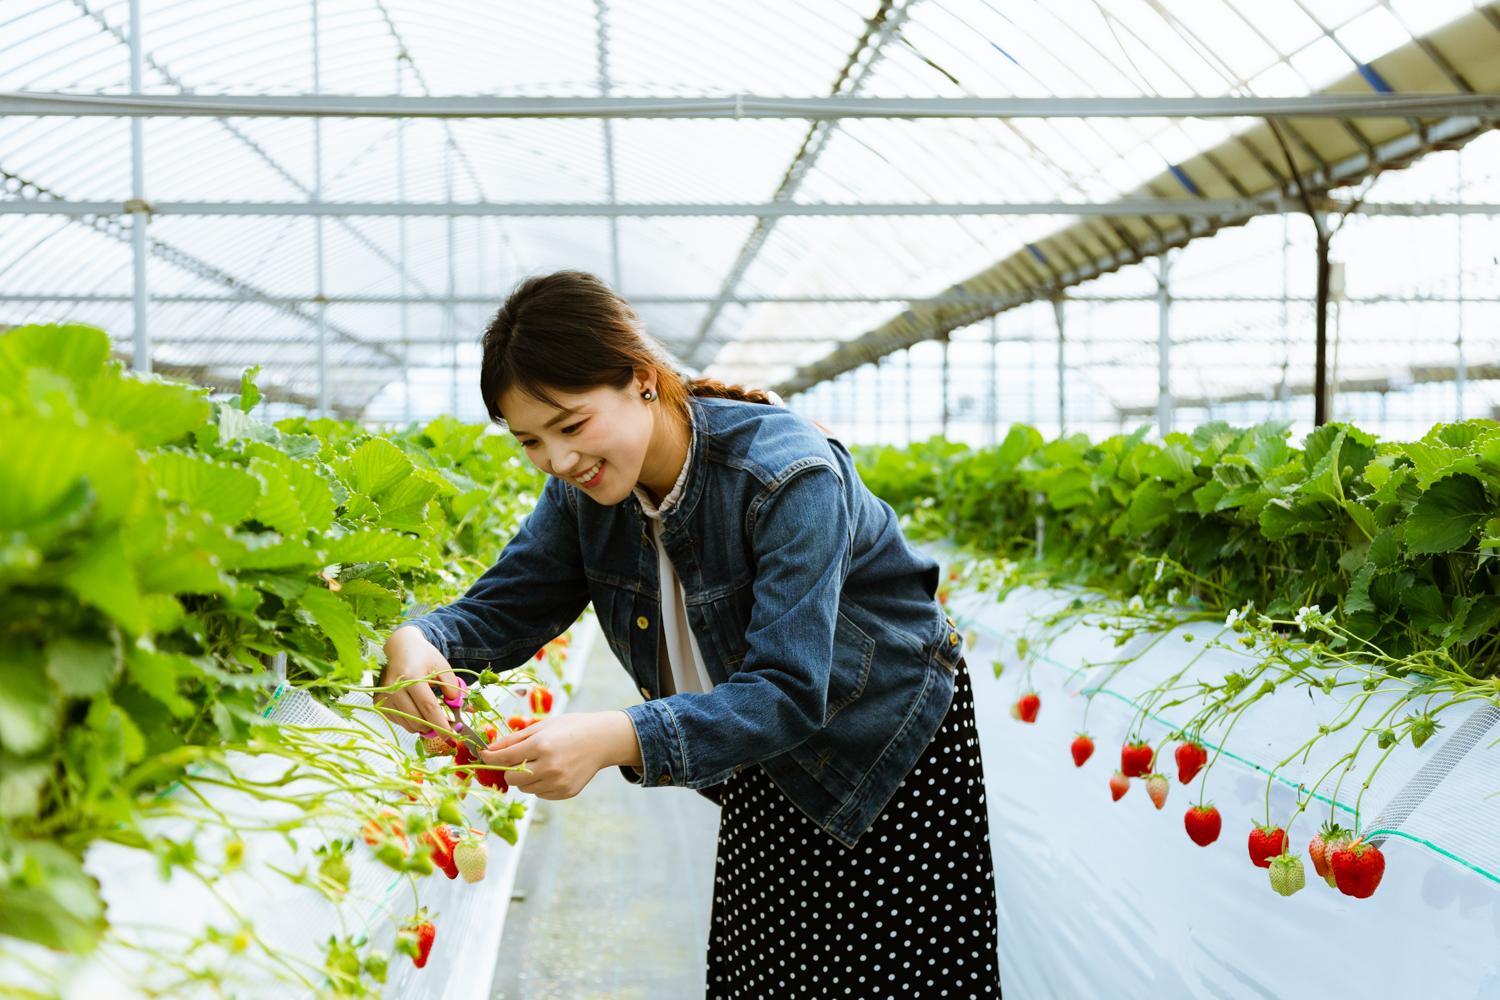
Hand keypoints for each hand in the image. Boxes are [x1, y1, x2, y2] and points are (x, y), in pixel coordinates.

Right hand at [376, 626, 462, 737]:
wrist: (399, 647)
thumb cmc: (423, 657)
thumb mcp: (443, 668)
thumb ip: (455, 689)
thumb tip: (468, 711)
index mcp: (411, 677)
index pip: (429, 708)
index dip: (442, 725)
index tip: (453, 738)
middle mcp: (394, 689)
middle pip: (419, 720)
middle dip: (436, 727)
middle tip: (447, 722)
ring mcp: (384, 697)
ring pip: (410, 725)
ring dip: (424, 724)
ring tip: (430, 710)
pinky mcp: (379, 703)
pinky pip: (401, 723)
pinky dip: (412, 720)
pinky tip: (415, 707)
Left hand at [481, 711, 642, 799]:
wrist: (602, 740)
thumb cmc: (571, 728)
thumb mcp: (542, 726)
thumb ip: (514, 739)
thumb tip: (489, 750)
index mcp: (542, 745)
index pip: (505, 759)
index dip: (490, 758)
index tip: (483, 756)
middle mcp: (549, 766)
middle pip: (511, 778)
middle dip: (510, 770)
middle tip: (520, 758)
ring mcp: (558, 782)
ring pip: (525, 789)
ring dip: (525, 779)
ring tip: (540, 763)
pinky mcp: (565, 792)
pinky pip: (540, 794)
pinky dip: (539, 785)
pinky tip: (552, 771)